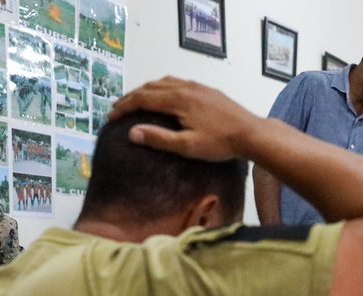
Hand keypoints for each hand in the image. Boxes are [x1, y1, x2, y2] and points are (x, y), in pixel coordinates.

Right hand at [109, 77, 263, 161]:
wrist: (251, 133)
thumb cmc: (220, 144)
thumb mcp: (187, 146)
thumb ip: (158, 138)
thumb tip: (131, 132)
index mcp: (177, 99)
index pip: (142, 99)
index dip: (124, 107)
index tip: (111, 117)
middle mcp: (185, 87)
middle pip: (150, 87)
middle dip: (131, 97)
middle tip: (118, 109)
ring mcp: (198, 86)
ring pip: (164, 81)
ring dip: (146, 89)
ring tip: (136, 100)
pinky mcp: (207, 90)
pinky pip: (178, 82)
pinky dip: (162, 87)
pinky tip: (165, 95)